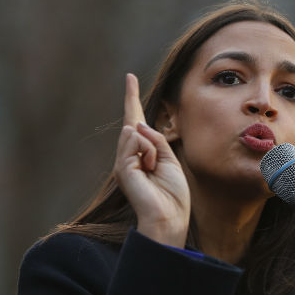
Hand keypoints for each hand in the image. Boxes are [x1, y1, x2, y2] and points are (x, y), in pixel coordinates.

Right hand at [113, 73, 189, 247]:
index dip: (133, 99)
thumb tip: (136, 124)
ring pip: (135, 132)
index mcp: (143, 154)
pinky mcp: (121, 167)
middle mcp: (129, 156)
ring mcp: (123, 161)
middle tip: (153, 158)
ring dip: (152, 147)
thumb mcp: (170, 159)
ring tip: (155, 169)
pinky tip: (150, 169)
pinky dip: (148, 152)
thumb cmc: (173, 193)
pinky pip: (135, 141)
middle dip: (140, 117)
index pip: (136, 121)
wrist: (169, 217)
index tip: (130, 78)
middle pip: (134, 123)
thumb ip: (155, 140)